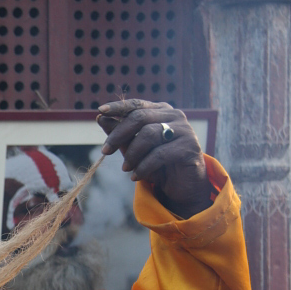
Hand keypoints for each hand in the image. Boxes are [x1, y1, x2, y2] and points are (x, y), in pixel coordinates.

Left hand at [97, 99, 210, 217]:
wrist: (181, 185)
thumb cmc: (156, 163)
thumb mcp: (134, 148)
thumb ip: (120, 133)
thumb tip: (101, 118)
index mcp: (161, 111)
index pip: (137, 105)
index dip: (118, 107)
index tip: (100, 111)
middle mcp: (174, 116)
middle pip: (140, 117)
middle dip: (118, 135)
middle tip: (105, 151)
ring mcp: (185, 130)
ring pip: (149, 134)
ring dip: (132, 153)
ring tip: (125, 168)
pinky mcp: (190, 147)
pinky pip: (159, 154)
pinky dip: (143, 166)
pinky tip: (135, 176)